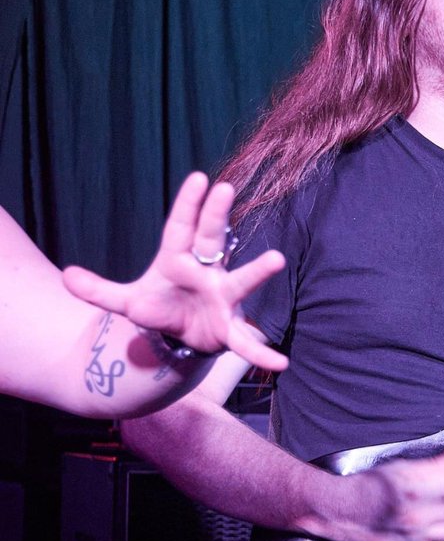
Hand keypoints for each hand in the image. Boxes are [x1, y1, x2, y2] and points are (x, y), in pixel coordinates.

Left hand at [61, 172, 287, 372]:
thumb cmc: (159, 306)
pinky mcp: (229, 327)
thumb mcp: (124, 301)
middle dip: (216, 215)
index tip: (199, 178)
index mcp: (178, 259)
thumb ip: (99, 291)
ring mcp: (222, 297)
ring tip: (276, 259)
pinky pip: (245, 341)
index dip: (189, 203)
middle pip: (211, 239)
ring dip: (257, 270)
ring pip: (241, 280)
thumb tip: (66, 277)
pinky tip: (280, 362)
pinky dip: (261, 352)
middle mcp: (206, 271)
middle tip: (224, 189)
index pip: (181, 227)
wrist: (180, 336)